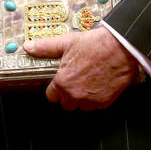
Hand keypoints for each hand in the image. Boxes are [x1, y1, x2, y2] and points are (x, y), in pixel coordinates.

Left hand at [23, 28, 139, 110]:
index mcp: (63, 82)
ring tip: (86, 82)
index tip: (59, 82)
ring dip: (81, 98)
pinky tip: (97, 84)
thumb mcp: (66, 43)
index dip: (54, 89)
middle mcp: (76, 95)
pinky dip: (95, 99)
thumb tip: (29, 47)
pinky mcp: (105, 102)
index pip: (51, 96)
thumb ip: (45, 47)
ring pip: (81, 106)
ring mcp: (91, 100)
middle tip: (74, 81)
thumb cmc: (95, 45)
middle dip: (67, 95)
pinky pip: (96, 106)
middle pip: (65, 104)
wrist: (121, 48)